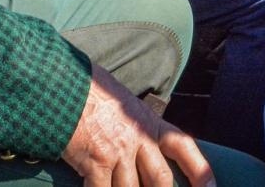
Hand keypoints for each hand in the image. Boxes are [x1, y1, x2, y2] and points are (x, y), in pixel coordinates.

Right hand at [62, 63, 212, 186]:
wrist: (65, 86)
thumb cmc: (92, 92)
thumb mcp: (125, 104)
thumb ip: (137, 126)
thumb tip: (143, 147)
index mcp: (149, 122)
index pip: (183, 146)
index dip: (200, 170)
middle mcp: (138, 138)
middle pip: (160, 180)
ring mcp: (117, 151)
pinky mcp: (95, 162)